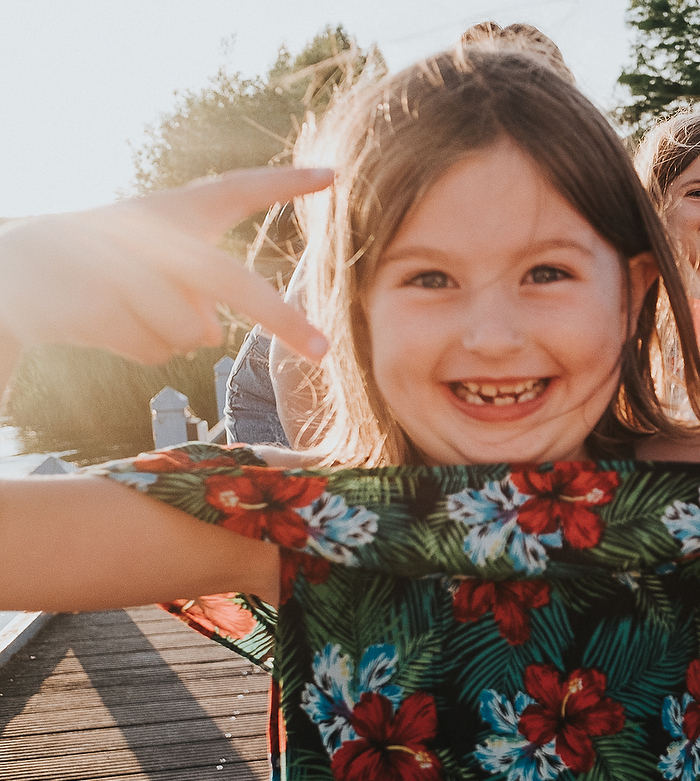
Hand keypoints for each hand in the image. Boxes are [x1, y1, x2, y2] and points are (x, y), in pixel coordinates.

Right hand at [0, 167, 331, 364]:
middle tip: (323, 351)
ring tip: (124, 311)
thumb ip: (194, 292)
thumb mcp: (152, 273)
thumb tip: (212, 333)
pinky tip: (100, 324)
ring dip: (171, 338)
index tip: (331, 175)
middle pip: (230, 281)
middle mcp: (149, 232)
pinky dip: (138, 349)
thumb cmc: (98, 275)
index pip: (233, 191)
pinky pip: (156, 349)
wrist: (10, 278)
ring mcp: (121, 266)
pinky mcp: (98, 303)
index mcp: (168, 213)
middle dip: (281, 319)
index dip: (282, 183)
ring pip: (192, 330)